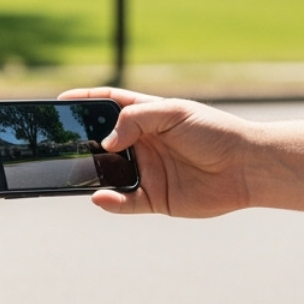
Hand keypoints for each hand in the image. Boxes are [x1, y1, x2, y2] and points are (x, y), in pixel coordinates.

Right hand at [58, 88, 255, 216]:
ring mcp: (147, 172)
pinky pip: (124, 202)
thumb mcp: (173, 113)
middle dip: (79, 142)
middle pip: (101, 142)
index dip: (85, 101)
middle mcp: (143, 144)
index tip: (60, 100)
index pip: (109, 105)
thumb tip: (105, 142)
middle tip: (56, 143)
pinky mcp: (155, 199)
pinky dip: (110, 202)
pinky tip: (100, 196)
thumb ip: (135, 120)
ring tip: (71, 171)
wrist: (246, 167)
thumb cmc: (214, 131)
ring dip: (90, 174)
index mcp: (147, 117)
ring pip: (108, 174)